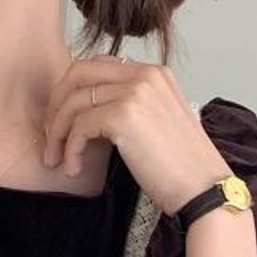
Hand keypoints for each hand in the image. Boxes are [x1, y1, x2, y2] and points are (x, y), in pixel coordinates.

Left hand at [41, 53, 221, 212]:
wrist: (204, 190)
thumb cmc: (183, 168)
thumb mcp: (161, 122)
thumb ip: (133, 106)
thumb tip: (92, 115)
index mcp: (155, 73)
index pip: (99, 66)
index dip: (74, 91)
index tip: (65, 121)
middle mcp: (145, 74)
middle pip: (79, 72)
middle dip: (57, 103)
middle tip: (52, 136)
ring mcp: (135, 92)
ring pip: (74, 100)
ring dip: (58, 132)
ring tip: (57, 160)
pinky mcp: (123, 115)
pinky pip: (79, 125)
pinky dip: (70, 148)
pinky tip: (73, 168)